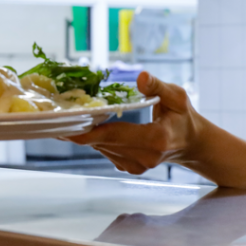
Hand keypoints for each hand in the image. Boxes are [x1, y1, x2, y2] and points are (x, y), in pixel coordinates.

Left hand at [67, 72, 203, 173]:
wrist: (190, 144)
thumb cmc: (183, 117)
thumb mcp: (177, 97)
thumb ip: (158, 87)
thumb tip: (141, 77)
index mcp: (156, 140)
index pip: (114, 135)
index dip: (87, 131)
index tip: (64, 126)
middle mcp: (144, 158)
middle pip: (102, 142)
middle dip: (79, 130)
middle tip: (55, 116)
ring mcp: (136, 167)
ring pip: (101, 148)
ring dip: (85, 134)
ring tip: (66, 119)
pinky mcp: (130, 168)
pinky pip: (106, 151)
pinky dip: (96, 139)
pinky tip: (87, 127)